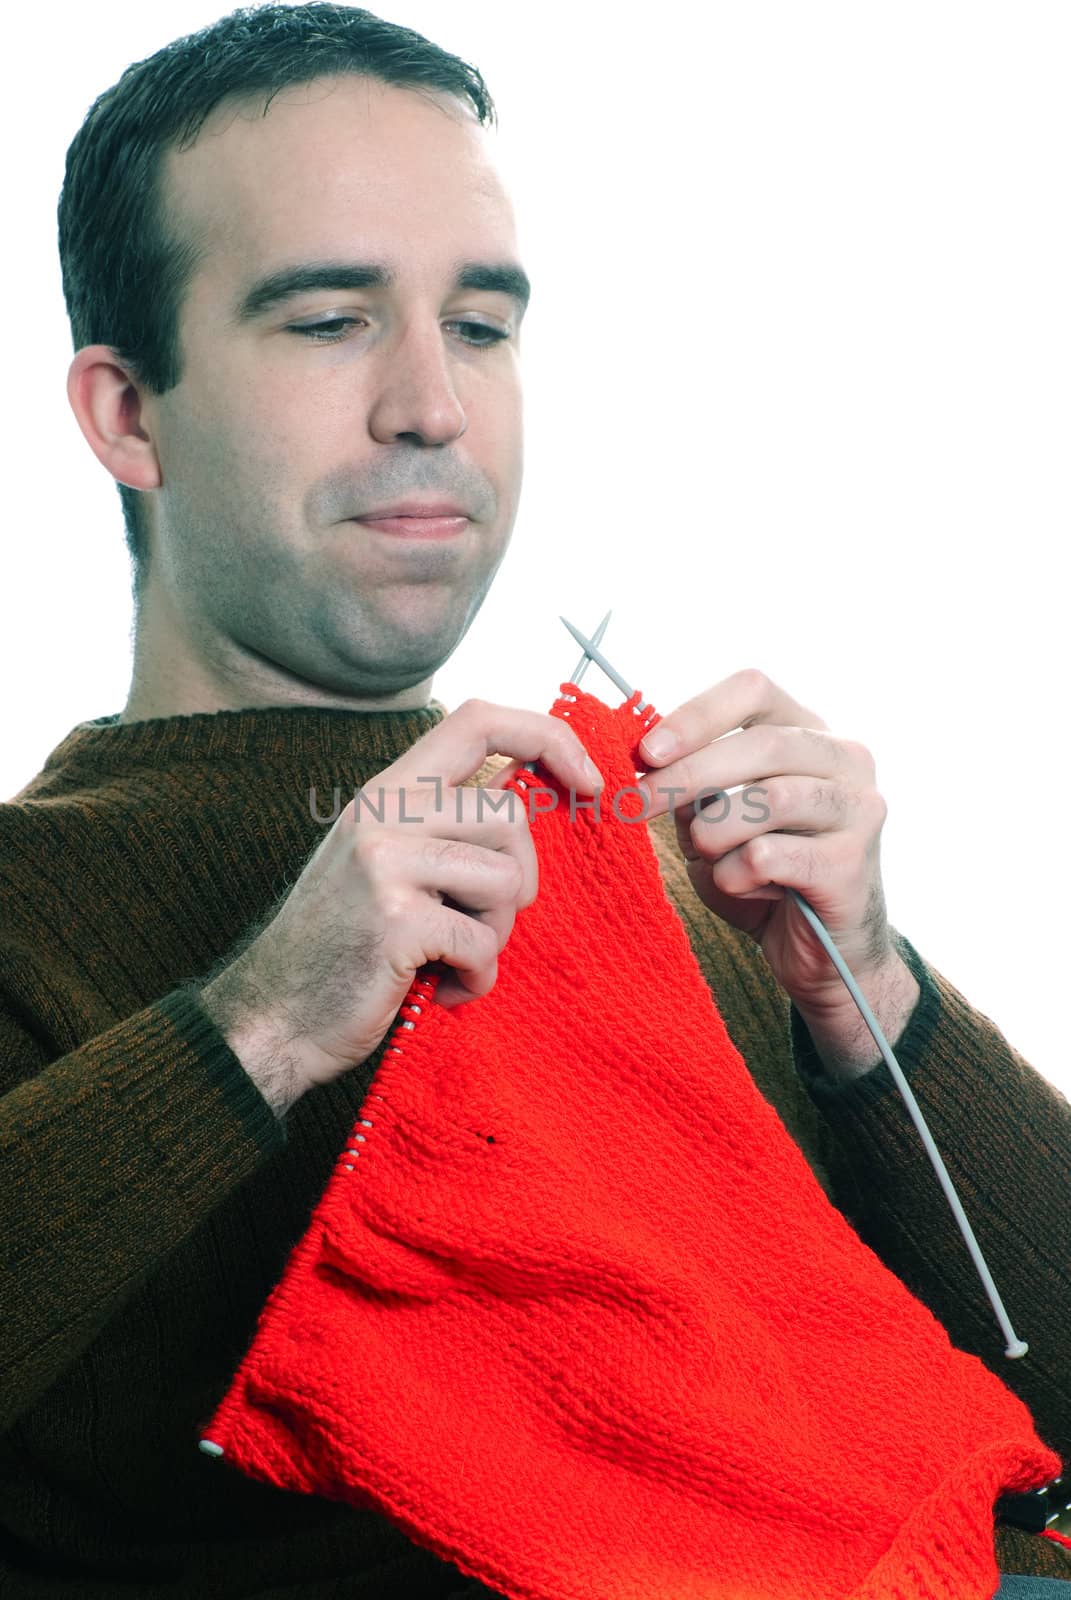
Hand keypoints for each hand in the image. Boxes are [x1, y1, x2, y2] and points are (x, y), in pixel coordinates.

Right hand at [199, 699, 601, 1110]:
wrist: (273, 1018)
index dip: (548, 736)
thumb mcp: (385, 862)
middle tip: (481, 926)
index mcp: (386, 791)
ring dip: (496, 937)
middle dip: (519, 884)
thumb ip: (443, 826)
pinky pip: (482, 944)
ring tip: (454, 959)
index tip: (588, 781)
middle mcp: (382, 812)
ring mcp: (385, 863)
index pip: (478, 719)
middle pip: (511, 818)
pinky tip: (441, 991)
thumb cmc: (344, 947)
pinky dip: (476, 980)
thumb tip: (539, 801)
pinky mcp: (394, 920)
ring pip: (506, 882)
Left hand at [635, 668, 895, 1012]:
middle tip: (636, 804)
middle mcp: (846, 760)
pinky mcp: (851, 864)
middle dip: (687, 774)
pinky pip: (770, 856)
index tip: (646, 751)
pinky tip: (741, 888)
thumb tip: (643, 761)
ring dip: (715, 832)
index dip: (697, 715)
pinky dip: (735, 874)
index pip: (755, 691)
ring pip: (768, 799)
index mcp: (811, 734)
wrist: (821, 954)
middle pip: (762, 744)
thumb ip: (694, 788)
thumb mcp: (718, 821)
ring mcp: (859, 810)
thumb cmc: (764, 876)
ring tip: (707, 856)